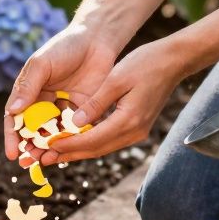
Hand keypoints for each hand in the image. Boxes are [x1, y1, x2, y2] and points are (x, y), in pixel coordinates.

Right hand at [3, 25, 120, 165]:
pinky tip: (69, 152)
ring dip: (49, 149)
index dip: (13, 137)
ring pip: (54, 134)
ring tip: (46, 162)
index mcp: (29, 92)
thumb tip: (12, 112)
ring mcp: (64, 108)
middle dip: (29, 148)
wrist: (97, 39)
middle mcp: (44, 102)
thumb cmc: (64, 46)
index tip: (13, 154)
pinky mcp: (84, 111)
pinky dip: (71, 142)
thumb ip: (28, 86)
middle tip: (29, 164)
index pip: (16, 118)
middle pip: (33, 131)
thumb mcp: (41, 64)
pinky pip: (76, 130)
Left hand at [48, 39, 187, 162]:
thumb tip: (75, 124)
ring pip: (102, 147)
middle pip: (96, 149)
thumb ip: (96, 104)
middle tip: (44, 158)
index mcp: (128, 120)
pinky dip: (91, 142)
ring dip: (79, 151)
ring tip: (55, 153)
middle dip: (70, 154)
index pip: (92, 140)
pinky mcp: (137, 126)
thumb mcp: (116, 79)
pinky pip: (109, 139)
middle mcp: (134, 131)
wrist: (174, 61)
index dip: (69, 144)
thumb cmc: (146, 63)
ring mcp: (137, 131)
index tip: (47, 146)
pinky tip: (76, 140)